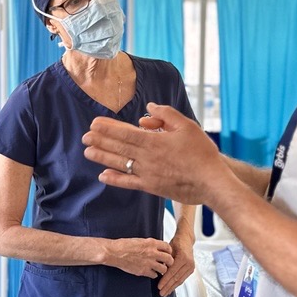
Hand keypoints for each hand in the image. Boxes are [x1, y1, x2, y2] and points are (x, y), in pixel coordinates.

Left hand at [82, 103, 230, 205]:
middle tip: (85, 136)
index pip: (126, 133)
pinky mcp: (151, 187)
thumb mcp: (187, 126)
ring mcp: (148, 173)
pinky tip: (103, 175)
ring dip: (102, 157)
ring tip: (87, 151)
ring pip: (120, 163)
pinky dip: (115, 179)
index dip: (108, 128)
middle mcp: (147, 157)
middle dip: (100, 140)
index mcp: (155, 141)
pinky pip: (128, 182)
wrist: (211, 181)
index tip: (94, 124)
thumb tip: (147, 109)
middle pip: (119, 147)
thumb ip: (166, 115)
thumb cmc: (202, 152)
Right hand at [104, 238, 173, 278]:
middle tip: (167, 264)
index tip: (167, 254)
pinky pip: (154, 275)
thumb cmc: (124, 245)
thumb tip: (156, 248)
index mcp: (151, 243)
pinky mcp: (143, 271)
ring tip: (159, 270)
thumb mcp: (140, 240)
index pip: (168, 247)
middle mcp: (152, 253)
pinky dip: (154, 275)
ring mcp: (148, 263)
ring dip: (162, 270)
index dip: (169, 252)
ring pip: (164, 269)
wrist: (114, 252)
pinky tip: (151, 273)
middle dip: (169, 262)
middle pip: (169, 259)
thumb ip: (150, 244)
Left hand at [157, 231, 194, 296]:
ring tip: (165, 293)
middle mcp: (189, 263)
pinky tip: (171, 288)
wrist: (186, 240)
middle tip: (161, 293)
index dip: (165, 280)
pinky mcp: (191, 269)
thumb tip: (160, 272)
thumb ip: (165, 261)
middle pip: (176, 278)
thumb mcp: (168, 250)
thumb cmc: (176, 243)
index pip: (172, 272)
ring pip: (180, 280)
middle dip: (168, 287)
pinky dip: (176, 284)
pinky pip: (183, 278)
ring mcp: (191, 267)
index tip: (159, 286)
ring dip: (172, 288)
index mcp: (183, 258)